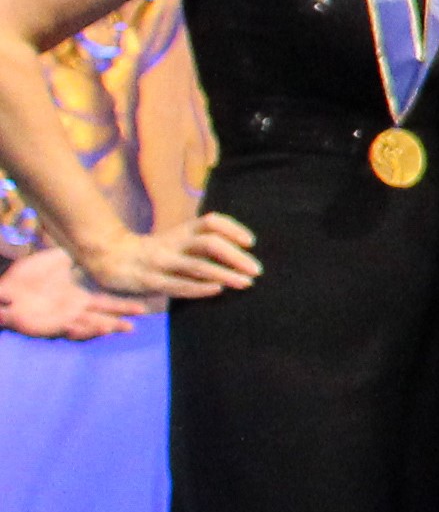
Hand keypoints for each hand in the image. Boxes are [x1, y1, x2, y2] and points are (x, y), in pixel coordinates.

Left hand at [3, 246, 143, 340]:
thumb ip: (75, 256)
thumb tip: (98, 248)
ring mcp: (63, 319)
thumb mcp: (54, 258)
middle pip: (102, 318)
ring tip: (113, 328)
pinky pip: (66, 331)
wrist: (5, 291)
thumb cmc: (27, 275)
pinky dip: (77, 332)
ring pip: (87, 326)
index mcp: (80, 295)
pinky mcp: (49, 327)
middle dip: (118, 322)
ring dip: (100, 328)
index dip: (124, 305)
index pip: (107, 302)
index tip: (144, 306)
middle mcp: (76, 310)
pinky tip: (84, 328)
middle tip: (135, 326)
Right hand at [70, 210, 258, 304]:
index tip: (251, 242)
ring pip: (197, 266)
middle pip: (209, 243)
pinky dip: (199, 287)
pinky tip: (217, 290)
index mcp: (181, 231)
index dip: (233, 229)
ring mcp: (161, 261)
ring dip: (224, 274)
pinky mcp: (150, 280)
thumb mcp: (176, 240)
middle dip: (236, 256)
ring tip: (245, 282)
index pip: (211, 222)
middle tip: (256, 269)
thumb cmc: (152, 251)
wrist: (108, 257)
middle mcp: (173, 243)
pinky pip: (178, 284)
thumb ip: (199, 242)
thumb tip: (237, 252)